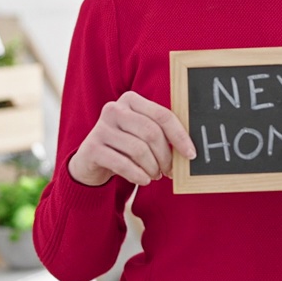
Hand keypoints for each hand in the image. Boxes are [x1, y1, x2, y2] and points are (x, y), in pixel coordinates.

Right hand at [68, 91, 196, 186]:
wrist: (91, 161)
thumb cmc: (124, 147)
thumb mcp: (141, 134)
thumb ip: (161, 133)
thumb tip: (189, 150)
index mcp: (130, 100)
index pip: (163, 115)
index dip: (180, 136)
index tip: (191, 154)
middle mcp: (114, 109)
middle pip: (151, 133)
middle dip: (165, 156)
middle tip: (169, 171)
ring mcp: (101, 128)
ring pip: (139, 150)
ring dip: (152, 168)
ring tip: (154, 175)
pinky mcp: (91, 148)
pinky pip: (123, 164)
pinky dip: (138, 175)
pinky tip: (143, 180)